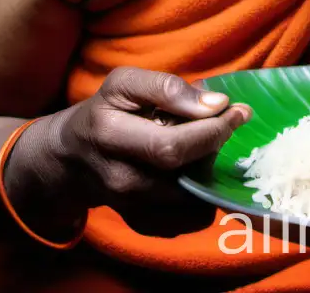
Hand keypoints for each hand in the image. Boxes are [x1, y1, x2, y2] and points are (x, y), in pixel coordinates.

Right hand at [45, 67, 251, 232]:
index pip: (172, 146)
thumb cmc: (105, 112)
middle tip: (227, 123)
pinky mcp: (142, 225)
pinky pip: (190, 220)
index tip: (238, 110)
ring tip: (201, 146)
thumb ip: (168, 88)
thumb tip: (217, 104)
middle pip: (186, 175)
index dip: (213, 130)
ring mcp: (130, 209)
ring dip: (210, 170)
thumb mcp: (125, 83)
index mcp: (110, 136)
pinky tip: (193, 169)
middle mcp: (119, 180)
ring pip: (194, 200)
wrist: (71, 157)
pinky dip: (203, 195)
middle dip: (216, 146)